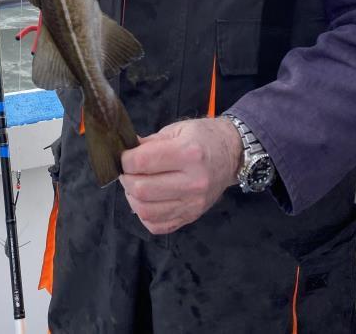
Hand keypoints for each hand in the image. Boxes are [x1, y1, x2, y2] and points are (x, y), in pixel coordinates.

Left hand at [120, 117, 242, 235]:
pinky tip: (147, 200)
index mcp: (188, 153)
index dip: (125, 159)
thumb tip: (125, 152)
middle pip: (142, 189)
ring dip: (133, 198)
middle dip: (126, 179)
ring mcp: (193, 203)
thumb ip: (149, 143)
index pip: (142, 162)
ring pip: (147, 211)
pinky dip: (145, 215)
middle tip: (128, 171)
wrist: (231, 154)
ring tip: (136, 185)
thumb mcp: (176, 130)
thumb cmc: (203, 137)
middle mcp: (193, 182)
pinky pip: (158, 226)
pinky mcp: (192, 216)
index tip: (124, 155)